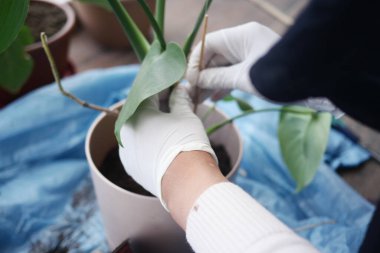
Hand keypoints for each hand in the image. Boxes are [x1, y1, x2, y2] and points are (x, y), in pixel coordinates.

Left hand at [118, 86, 216, 206]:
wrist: (185, 183)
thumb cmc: (186, 143)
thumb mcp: (186, 116)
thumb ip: (180, 100)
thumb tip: (179, 90)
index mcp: (136, 113)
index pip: (151, 92)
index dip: (165, 86)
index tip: (175, 84)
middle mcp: (125, 131)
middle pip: (142, 111)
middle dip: (158, 105)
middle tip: (175, 101)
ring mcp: (126, 151)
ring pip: (139, 130)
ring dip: (153, 123)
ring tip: (171, 122)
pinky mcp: (131, 167)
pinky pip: (139, 148)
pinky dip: (150, 141)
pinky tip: (164, 141)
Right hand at [186, 22, 342, 116]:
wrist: (311, 86)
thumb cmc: (277, 77)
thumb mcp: (242, 78)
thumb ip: (217, 78)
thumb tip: (196, 80)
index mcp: (241, 35)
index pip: (208, 44)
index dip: (195, 62)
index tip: (188, 80)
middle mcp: (245, 41)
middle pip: (215, 56)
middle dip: (202, 75)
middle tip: (191, 93)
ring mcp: (251, 53)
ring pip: (224, 66)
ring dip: (212, 82)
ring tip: (200, 99)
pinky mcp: (257, 66)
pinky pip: (235, 72)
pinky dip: (225, 84)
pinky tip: (216, 98)